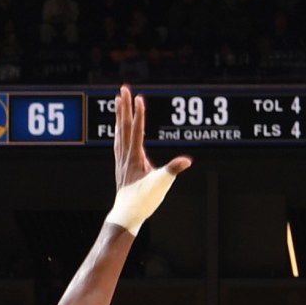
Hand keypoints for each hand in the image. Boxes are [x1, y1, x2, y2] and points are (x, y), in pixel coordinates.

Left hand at [112, 82, 188, 196]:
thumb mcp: (161, 185)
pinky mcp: (121, 166)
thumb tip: (187, 161)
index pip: (136, 130)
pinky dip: (119, 131)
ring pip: (119, 132)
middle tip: (123, 89)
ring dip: (119, 116)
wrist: (127, 215)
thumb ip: (174, 170)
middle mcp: (125, 156)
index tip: (138, 97)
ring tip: (118, 102)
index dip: (138, 113)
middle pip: (124, 126)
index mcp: (135, 157)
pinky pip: (118, 143)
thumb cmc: (143, 201)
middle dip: (124, 107)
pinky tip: (118, 129)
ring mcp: (121, 160)